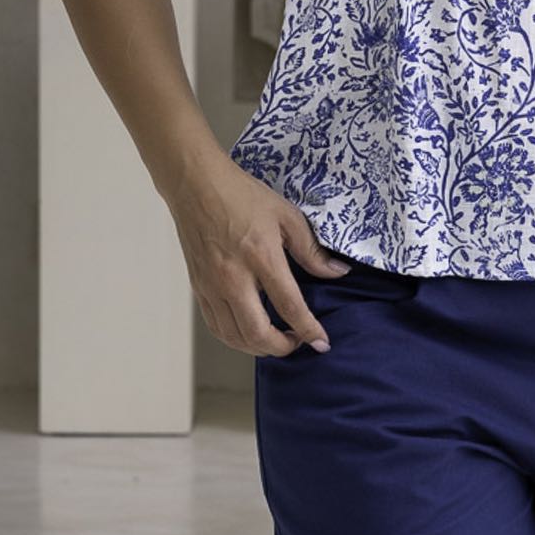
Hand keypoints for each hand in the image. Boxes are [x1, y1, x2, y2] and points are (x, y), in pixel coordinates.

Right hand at [166, 157, 351, 356]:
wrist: (196, 185)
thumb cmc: (241, 195)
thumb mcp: (286, 216)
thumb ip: (311, 250)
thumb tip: (338, 272)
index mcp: (261, 256)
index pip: (289, 305)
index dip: (309, 330)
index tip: (322, 342)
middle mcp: (233, 277)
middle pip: (257, 333)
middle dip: (283, 348)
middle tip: (299, 342)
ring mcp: (212, 286)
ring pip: (234, 337)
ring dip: (259, 348)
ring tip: (277, 340)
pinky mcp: (199, 288)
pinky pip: (216, 326)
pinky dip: (235, 338)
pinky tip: (249, 332)